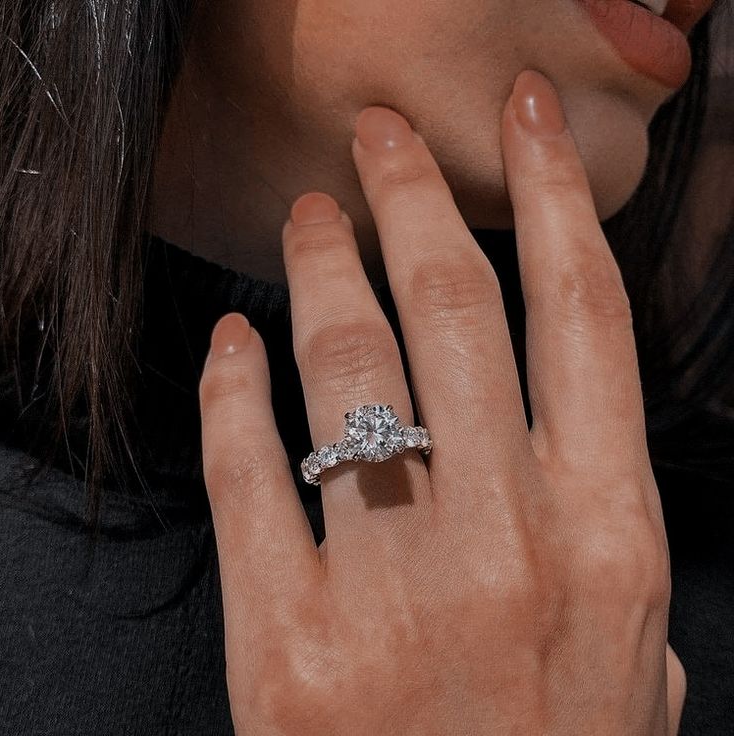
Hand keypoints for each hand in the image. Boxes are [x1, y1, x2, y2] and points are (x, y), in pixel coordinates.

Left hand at [199, 69, 684, 734]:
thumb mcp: (631, 665)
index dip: (556, 196)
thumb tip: (571, 461)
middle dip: (415, 198)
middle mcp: (506, 543)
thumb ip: (608, 552)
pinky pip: (247, 467)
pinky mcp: (285, 645)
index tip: (522, 125)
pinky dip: (235, 386)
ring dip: (323, 268)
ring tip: (313, 218)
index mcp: (607, 537)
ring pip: (346, 366)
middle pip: (454, 306)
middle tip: (381, 141)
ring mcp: (390, 593)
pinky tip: (236, 342)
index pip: (584, 313)